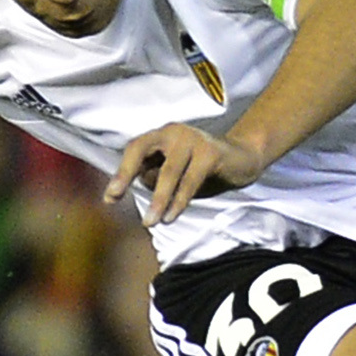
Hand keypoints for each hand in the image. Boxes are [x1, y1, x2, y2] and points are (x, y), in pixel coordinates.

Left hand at [108, 121, 266, 224]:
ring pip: (168, 172)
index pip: (134, 149)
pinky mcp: (211, 153)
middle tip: (114, 198)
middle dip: (125, 175)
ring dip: (157, 199)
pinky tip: (171, 216)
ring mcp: (193, 140)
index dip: (120, 172)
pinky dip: (179, 201)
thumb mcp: (176, 172)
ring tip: (150, 222)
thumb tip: (139, 186)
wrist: (244, 158)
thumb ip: (156, 176)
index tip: (110, 198)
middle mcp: (174, 133)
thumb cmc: (205, 168)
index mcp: (161, 136)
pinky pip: (190, 181)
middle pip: (142, 150)